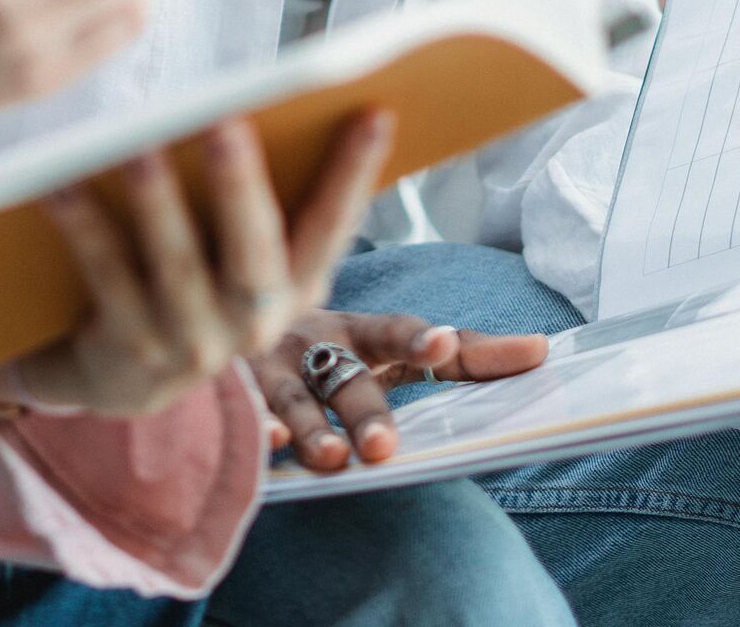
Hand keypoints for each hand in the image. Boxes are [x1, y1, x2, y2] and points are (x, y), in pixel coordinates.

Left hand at [0, 110, 394, 420]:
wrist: (109, 374)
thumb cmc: (182, 275)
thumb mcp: (234, 248)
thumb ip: (256, 191)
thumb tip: (268, 99)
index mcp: (293, 290)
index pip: (333, 228)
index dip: (356, 174)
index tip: (373, 110)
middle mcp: (252, 328)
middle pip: (253, 256)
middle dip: (242, 187)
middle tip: (227, 122)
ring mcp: (189, 347)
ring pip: (175, 270)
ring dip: (159, 206)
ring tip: (139, 148)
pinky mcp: (126, 356)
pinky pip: (105, 280)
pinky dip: (84, 228)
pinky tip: (60, 183)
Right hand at [255, 309, 549, 471]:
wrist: (235, 314)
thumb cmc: (333, 346)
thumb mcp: (389, 345)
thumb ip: (464, 353)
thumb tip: (541, 350)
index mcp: (355, 329)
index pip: (392, 331)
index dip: (416, 339)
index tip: (441, 343)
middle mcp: (310, 340)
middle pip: (343, 375)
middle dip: (363, 410)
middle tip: (384, 446)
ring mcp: (267, 366)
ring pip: (291, 398)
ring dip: (309, 426)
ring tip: (331, 460)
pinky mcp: (231, 390)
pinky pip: (240, 412)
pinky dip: (251, 426)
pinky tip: (263, 443)